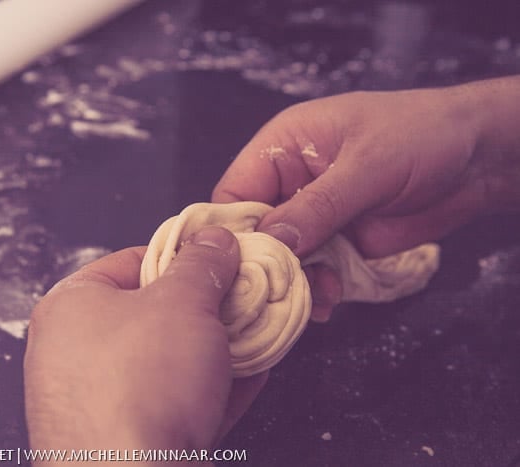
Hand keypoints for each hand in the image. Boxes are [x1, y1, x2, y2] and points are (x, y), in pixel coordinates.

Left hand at [24, 226, 267, 464]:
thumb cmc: (139, 385)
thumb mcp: (183, 302)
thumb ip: (202, 265)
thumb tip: (215, 240)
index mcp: (71, 306)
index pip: (131, 261)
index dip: (183, 255)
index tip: (221, 256)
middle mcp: (75, 353)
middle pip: (154, 314)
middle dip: (208, 307)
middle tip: (246, 297)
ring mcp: (99, 402)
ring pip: (169, 362)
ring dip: (218, 348)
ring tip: (259, 332)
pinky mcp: (126, 440)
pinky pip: (175, 404)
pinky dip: (213, 389)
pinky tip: (253, 374)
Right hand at [213, 77, 519, 320]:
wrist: (479, 158)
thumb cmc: (423, 134)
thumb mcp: (368, 165)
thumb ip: (319, 204)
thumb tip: (274, 240)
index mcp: (283, 147)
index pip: (234, 191)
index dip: (231, 229)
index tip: (238, 264)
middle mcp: (291, 183)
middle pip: (255, 231)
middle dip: (266, 262)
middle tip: (280, 290)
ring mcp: (315, 215)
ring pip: (284, 257)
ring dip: (295, 282)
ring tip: (316, 298)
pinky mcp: (339, 241)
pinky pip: (315, 270)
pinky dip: (318, 289)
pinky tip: (330, 302)